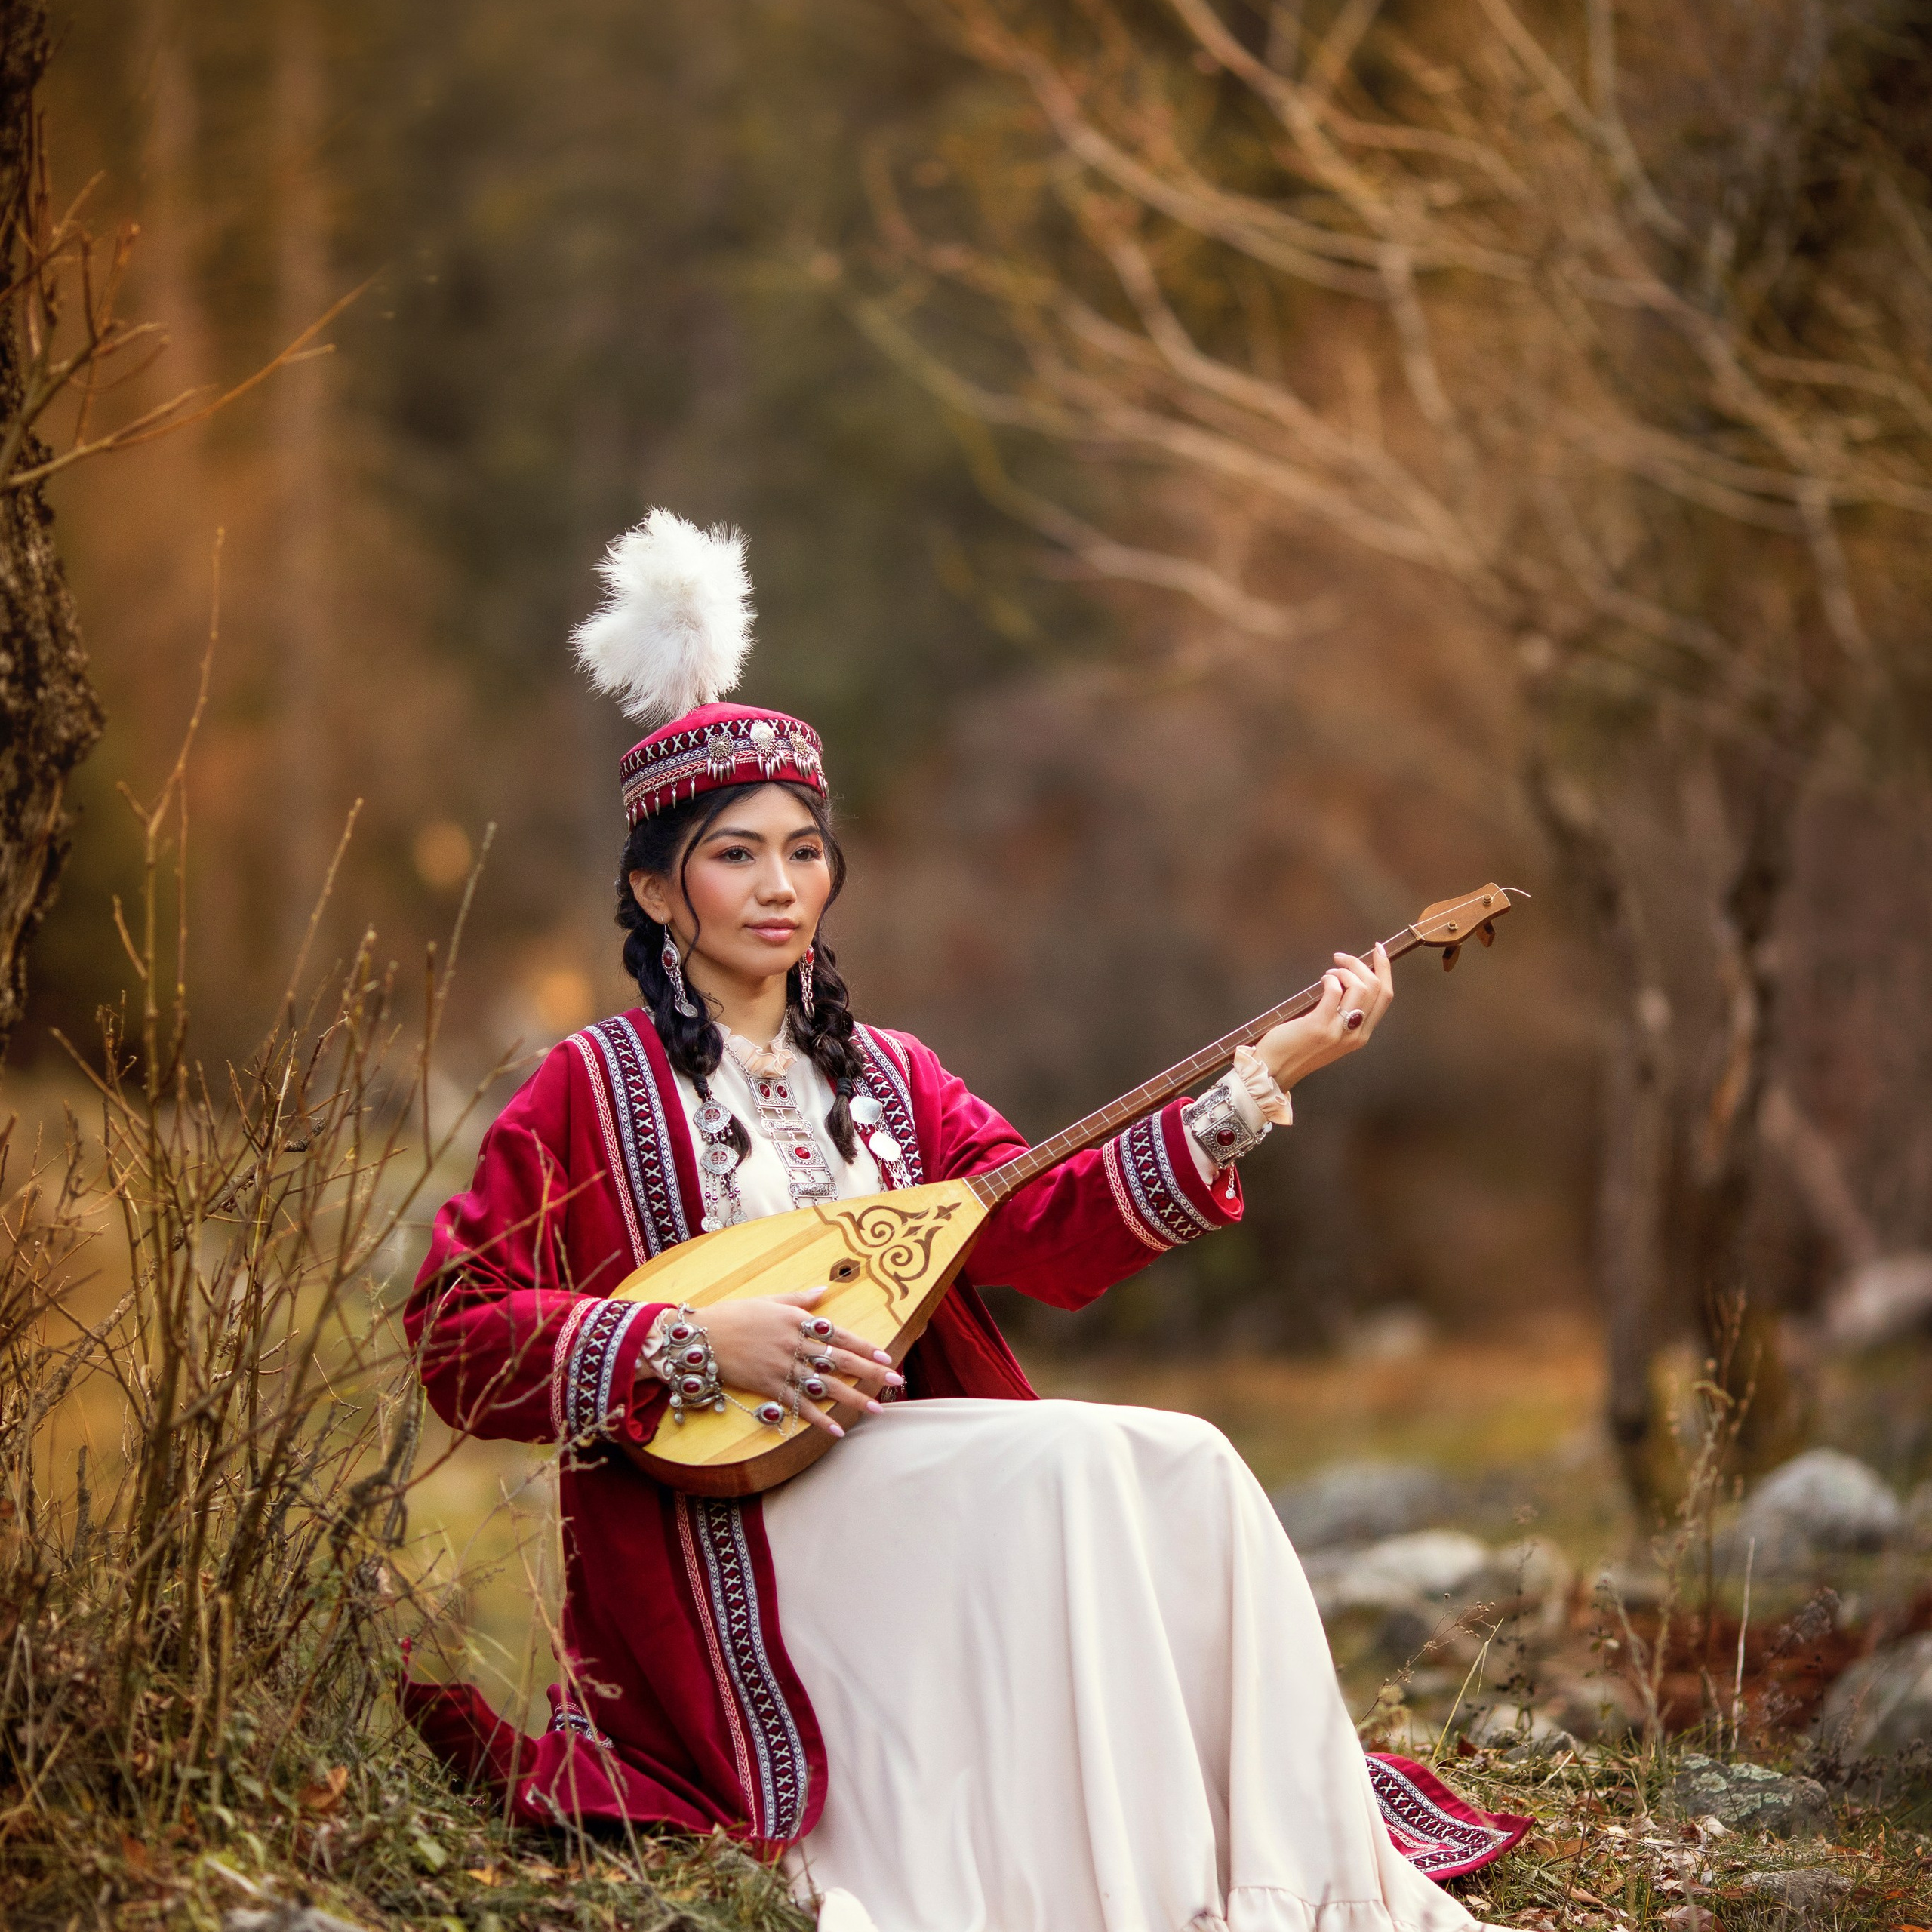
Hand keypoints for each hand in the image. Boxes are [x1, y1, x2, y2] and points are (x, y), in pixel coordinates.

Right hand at [696, 1288, 901, 1438]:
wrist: (700, 1337)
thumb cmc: (735, 1314)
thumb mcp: (769, 1299)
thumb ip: (800, 1298)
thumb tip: (825, 1290)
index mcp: (797, 1320)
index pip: (839, 1335)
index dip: (865, 1346)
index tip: (887, 1356)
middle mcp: (794, 1344)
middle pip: (839, 1361)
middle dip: (870, 1372)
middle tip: (896, 1382)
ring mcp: (782, 1367)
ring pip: (825, 1386)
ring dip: (853, 1398)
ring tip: (877, 1409)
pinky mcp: (768, 1387)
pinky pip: (798, 1405)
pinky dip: (818, 1419)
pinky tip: (837, 1430)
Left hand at [1253, 944, 1393, 1088]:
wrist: (1277, 1068)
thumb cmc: (1300, 1048)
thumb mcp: (1334, 1036)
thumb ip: (1346, 1016)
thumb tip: (1348, 982)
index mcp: (1362, 1035)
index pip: (1385, 997)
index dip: (1385, 969)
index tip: (1378, 950)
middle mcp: (1356, 1034)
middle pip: (1376, 988)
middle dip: (1362, 964)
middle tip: (1342, 958)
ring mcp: (1339, 1030)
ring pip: (1359, 987)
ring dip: (1345, 971)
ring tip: (1329, 973)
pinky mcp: (1319, 1025)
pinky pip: (1335, 991)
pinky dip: (1331, 979)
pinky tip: (1322, 981)